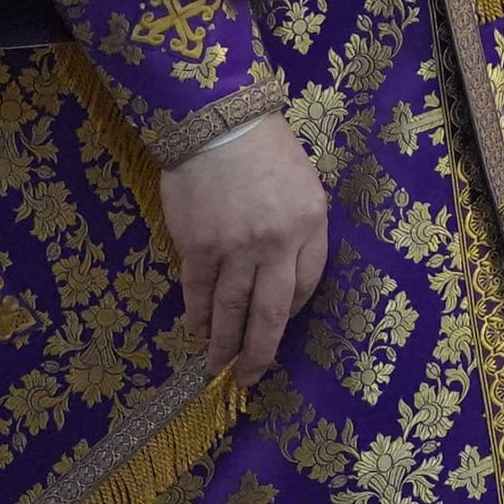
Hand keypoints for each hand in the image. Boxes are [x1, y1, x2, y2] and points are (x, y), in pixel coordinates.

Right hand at [161, 115, 330, 388]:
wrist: (220, 125)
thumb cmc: (267, 151)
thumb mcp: (303, 187)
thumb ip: (298, 231)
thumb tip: (281, 277)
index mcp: (310, 224)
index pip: (307, 284)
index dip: (292, 311)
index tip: (279, 324)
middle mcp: (276, 242)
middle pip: (271, 312)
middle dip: (260, 351)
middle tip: (251, 377)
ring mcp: (234, 247)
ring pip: (230, 309)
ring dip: (223, 342)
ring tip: (217, 366)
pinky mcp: (197, 246)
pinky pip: (197, 292)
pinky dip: (195, 316)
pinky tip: (194, 330)